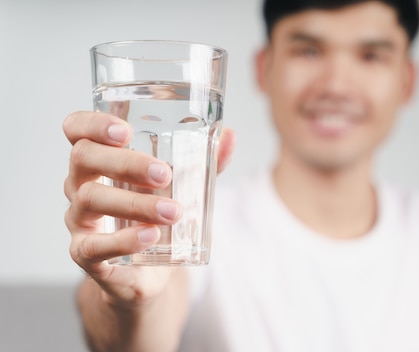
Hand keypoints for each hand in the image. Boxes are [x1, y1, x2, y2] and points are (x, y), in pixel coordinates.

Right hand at [63, 111, 234, 306]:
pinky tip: (151, 236)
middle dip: (125, 162)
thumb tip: (230, 135)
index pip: (76, 129)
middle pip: (83, 158)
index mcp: (99, 160)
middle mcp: (80, 184)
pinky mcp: (85, 254)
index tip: (125, 130)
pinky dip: (124, 240)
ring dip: (136, 203)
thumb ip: (204, 161)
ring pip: (91, 200)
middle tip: (164, 174)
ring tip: (173, 212)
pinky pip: (93, 245)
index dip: (92, 124)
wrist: (147, 272)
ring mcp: (79, 220)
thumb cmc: (157, 215)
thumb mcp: (182, 185)